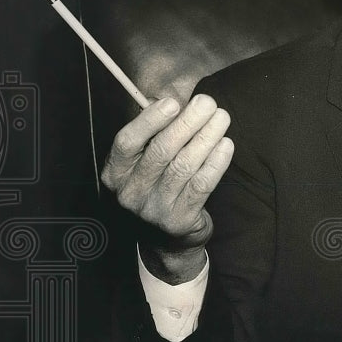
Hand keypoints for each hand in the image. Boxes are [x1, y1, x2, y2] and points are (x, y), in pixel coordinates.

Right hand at [101, 94, 233, 279]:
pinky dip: (216, 163)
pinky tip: (226, 145)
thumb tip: (178, 101)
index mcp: (116, 173)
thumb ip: (155, 135)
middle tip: (208, 103)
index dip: (149, 120)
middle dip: (188, 123)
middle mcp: (130, 192)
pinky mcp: (179, 220)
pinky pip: (201, 185)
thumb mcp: (145, 164)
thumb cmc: (159, 187)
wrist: (166, 239)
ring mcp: (154, 209)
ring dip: (206, 137)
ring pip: (183, 166)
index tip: (173, 102)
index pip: (127, 142)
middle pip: (160, 151)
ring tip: (222, 118)